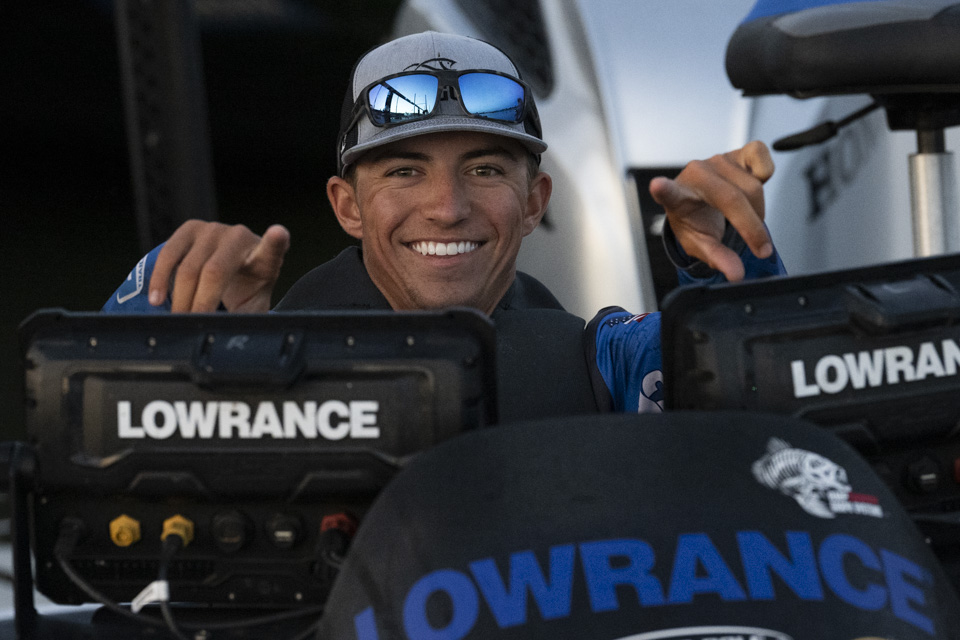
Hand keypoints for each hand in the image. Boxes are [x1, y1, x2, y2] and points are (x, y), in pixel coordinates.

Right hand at [148, 220, 290, 311]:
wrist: (231, 270)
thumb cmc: (245, 289)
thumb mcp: (252, 306)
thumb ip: (248, 320)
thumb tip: (232, 347)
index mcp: (264, 258)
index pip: (273, 248)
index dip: (275, 240)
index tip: (278, 233)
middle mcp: (240, 237)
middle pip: (214, 272)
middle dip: (199, 303)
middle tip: (191, 324)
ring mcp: (214, 229)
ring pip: (188, 267)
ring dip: (179, 298)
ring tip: (176, 318)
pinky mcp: (191, 228)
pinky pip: (168, 254)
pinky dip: (159, 279)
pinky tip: (156, 299)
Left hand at [649, 140, 773, 281]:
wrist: (704, 201)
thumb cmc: (697, 220)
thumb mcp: (701, 244)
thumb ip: (718, 259)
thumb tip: (736, 274)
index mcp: (677, 197)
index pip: (667, 193)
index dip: (663, 189)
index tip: (656, 186)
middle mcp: (696, 174)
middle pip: (733, 198)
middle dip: (752, 227)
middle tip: (761, 247)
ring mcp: (717, 160)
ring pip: (753, 185)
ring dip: (759, 210)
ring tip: (749, 220)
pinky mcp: (738, 152)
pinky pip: (762, 159)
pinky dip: (766, 173)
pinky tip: (754, 186)